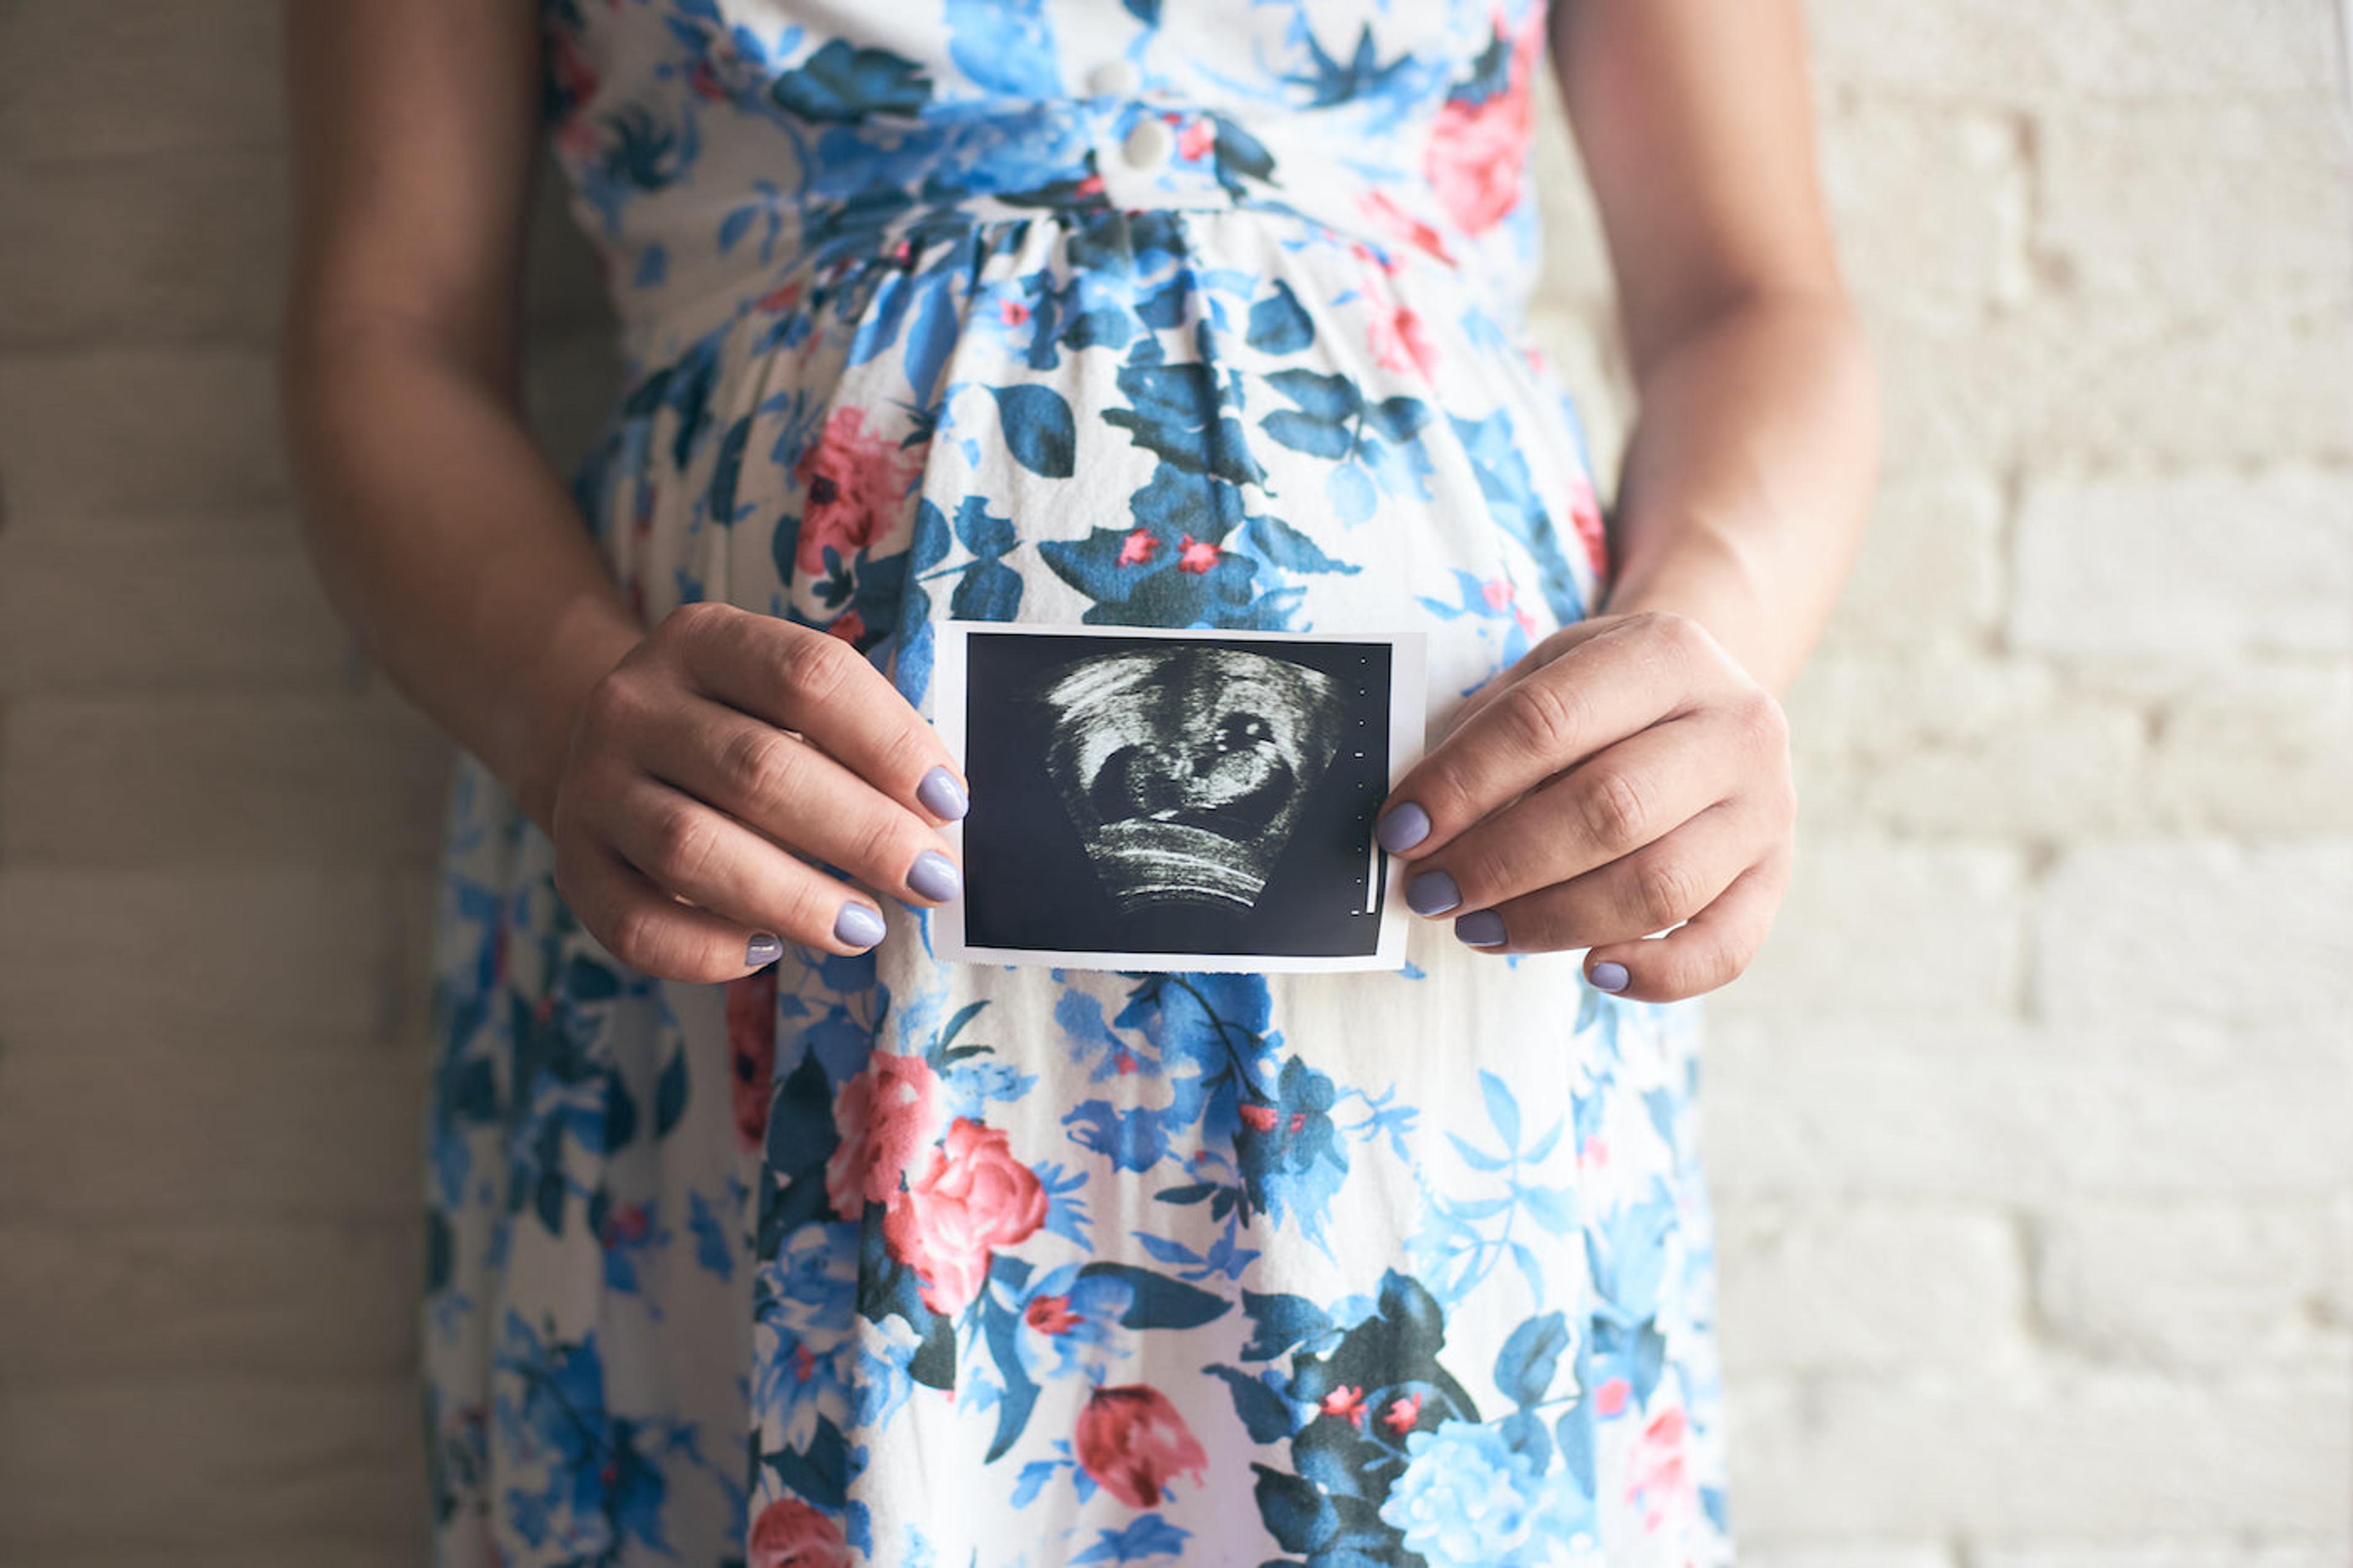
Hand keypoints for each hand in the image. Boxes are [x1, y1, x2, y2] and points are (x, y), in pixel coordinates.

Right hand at [540, 602, 968, 982]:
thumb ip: (856, 736)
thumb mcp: (786, 697)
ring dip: (794, 898)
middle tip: (932, 881)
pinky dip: (709, 950)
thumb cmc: (739, 725)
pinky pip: (637, 925)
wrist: (612, 747)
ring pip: (693, 849)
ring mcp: (592, 785)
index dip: (889, 742)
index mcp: (703, 638)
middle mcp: (634, 702)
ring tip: (866, 928)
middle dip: (862, 834)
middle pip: (757, 769)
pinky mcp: (573, 867)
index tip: (951, 803)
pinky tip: (768, 951)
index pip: (809, 675)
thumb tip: (939, 817)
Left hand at [1375, 611, 1794, 1000]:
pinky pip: (1725, 948)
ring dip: (1551, 921)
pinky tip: (1595, 973)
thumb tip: (1414, 825)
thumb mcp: (1546, 674)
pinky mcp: (1776, 876)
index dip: (1463, 784)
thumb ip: (1485, 736)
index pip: (1546, 722)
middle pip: (1607, 809)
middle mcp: (1735, 725)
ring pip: (1658, 886)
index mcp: (1667, 652)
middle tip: (1429, 891)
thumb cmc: (1600, 697)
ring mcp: (1766, 807)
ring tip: (1477, 928)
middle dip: (1499, 862)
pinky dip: (1659, 974)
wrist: (1707, 695)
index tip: (1400, 830)